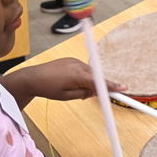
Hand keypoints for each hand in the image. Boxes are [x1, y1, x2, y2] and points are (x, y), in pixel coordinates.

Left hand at [10, 58, 125, 103]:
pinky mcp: (71, 60)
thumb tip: (95, 92)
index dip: (112, 86)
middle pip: (97, 76)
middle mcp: (78, 65)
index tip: (123, 89)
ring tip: (77, 91)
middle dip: (100, 86)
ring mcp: (74, 61)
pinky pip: (83, 69)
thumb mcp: (68, 96)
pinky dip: (84, 76)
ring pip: (90, 73)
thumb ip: (84, 93)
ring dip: (90, 82)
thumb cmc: (48, 88)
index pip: (99, 82)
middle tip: (102, 96)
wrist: (33, 77)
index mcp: (77, 76)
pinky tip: (74, 83)